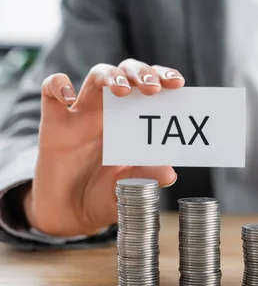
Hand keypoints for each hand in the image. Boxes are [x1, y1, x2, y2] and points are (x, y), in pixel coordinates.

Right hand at [24, 59, 184, 236]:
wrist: (70, 214)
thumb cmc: (105, 194)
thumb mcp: (129, 189)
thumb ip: (146, 178)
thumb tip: (170, 174)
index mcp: (135, 120)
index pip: (152, 85)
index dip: (164, 77)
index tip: (178, 83)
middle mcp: (111, 110)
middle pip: (127, 72)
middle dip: (142, 72)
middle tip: (153, 88)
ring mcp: (82, 113)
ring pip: (97, 74)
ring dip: (111, 75)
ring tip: (122, 90)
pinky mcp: (54, 123)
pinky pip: (50, 90)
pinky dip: (57, 85)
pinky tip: (68, 98)